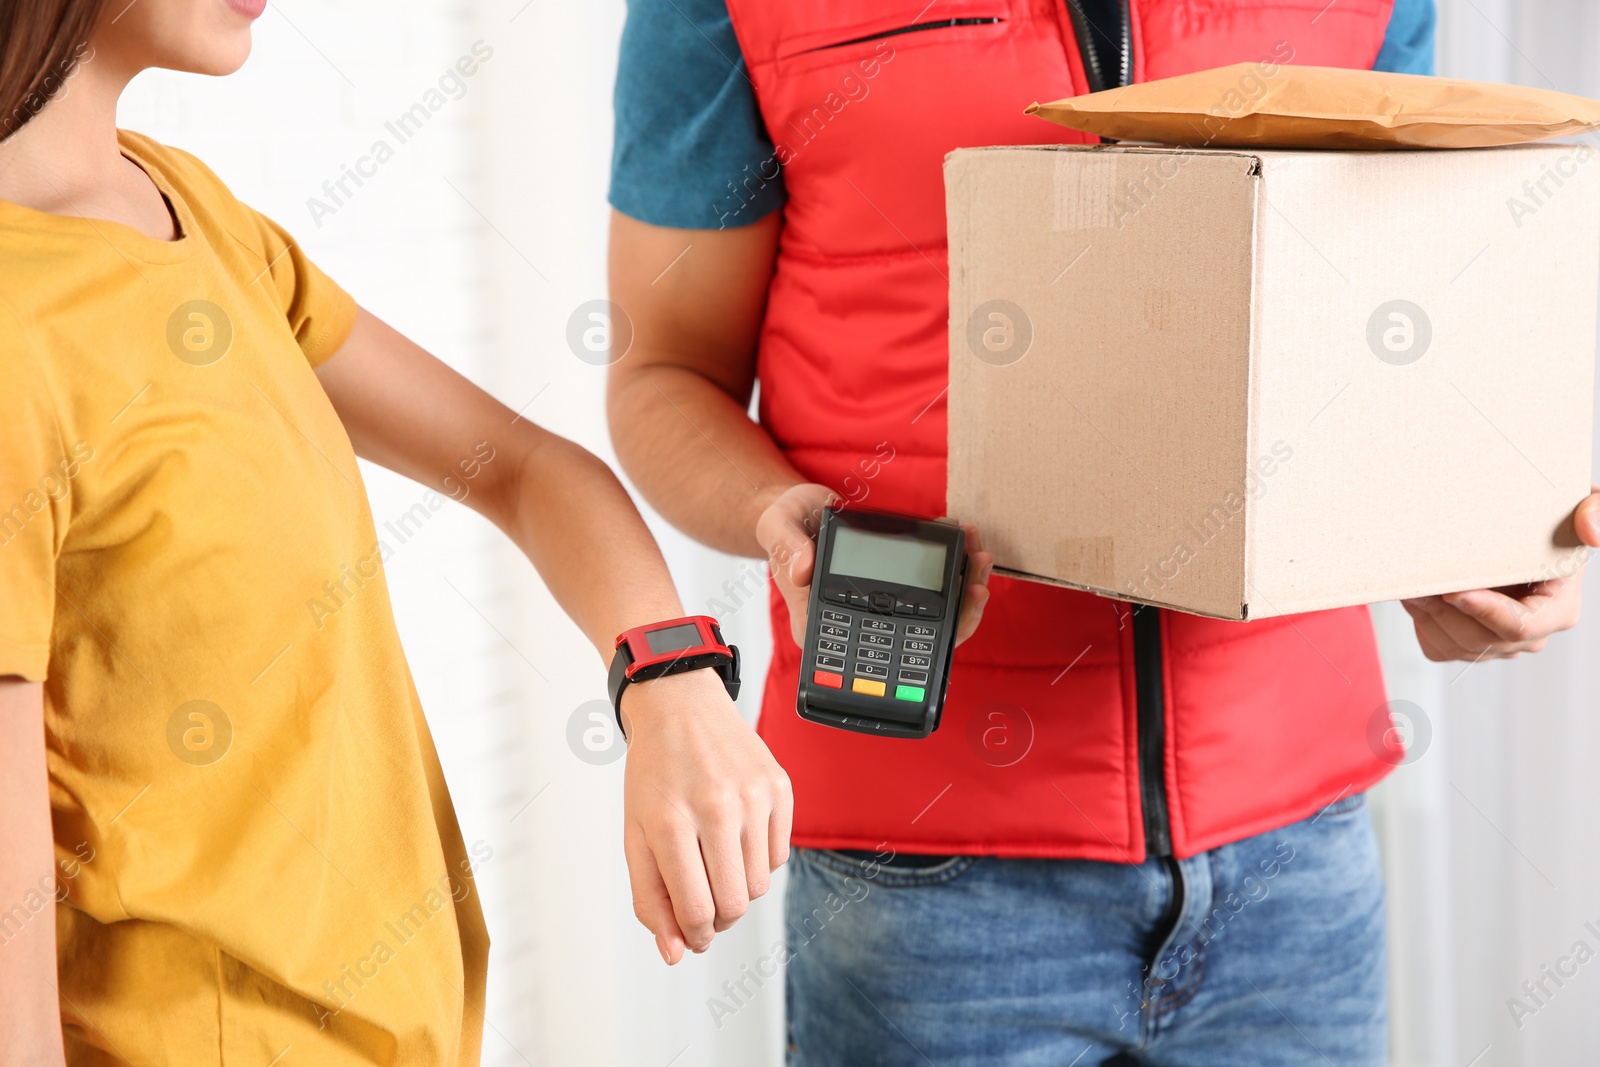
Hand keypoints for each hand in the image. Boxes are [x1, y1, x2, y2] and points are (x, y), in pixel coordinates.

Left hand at [620, 669, 792, 964]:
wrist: (681, 707)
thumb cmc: (655, 772)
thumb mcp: (636, 834)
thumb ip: (650, 898)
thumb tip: (675, 952)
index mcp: (671, 821)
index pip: (696, 910)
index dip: (693, 936)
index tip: (690, 937)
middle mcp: (717, 807)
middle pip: (733, 904)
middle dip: (717, 919)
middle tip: (702, 903)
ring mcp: (754, 795)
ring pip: (759, 886)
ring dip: (737, 889)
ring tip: (715, 862)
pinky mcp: (780, 787)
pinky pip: (779, 856)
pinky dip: (757, 861)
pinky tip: (736, 837)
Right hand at [754, 482, 994, 647]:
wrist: (800, 508)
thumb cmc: (787, 524)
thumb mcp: (779, 527)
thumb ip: (789, 547)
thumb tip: (804, 570)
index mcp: (825, 626)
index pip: (878, 650)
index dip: (922, 644)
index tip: (952, 613)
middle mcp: (857, 623)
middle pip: (916, 638)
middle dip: (957, 613)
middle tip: (977, 584)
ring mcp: (879, 608)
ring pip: (931, 617)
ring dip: (962, 590)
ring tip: (979, 559)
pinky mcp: (894, 588)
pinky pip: (930, 591)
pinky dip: (954, 572)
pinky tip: (967, 550)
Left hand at [1400, 488, 1598, 660]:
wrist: (1522, 536)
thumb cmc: (1553, 521)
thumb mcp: (1584, 504)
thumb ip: (1595, 509)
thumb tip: (1591, 530)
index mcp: (1559, 609)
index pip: (1520, 625)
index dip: (1484, 611)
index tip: (1452, 591)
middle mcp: (1531, 635)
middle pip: (1480, 639)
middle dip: (1443, 611)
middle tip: (1418, 583)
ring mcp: (1501, 645)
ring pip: (1455, 646)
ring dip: (1427, 618)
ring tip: (1412, 586)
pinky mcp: (1472, 647)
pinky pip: (1440, 648)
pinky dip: (1422, 625)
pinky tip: (1417, 597)